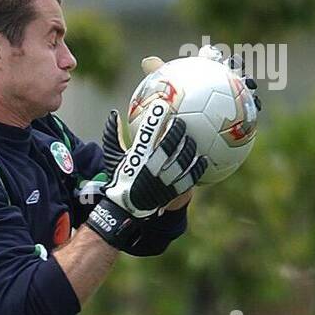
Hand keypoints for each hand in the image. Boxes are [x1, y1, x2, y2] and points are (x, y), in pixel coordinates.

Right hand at [87, 100, 206, 248]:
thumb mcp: (112, 158)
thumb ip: (112, 136)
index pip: (148, 132)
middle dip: (177, 129)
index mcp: (137, 158)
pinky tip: (202, 159)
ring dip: (189, 147)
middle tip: (181, 122)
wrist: (125, 209)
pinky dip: (197, 168)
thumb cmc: (120, 178)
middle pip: (169, 144)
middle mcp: (151, 168)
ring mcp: (163, 181)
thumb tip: (113, 113)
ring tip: (191, 140)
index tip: (163, 106)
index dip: (157, 117)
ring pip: (182, 160)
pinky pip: (189, 178)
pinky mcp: (172, 192)